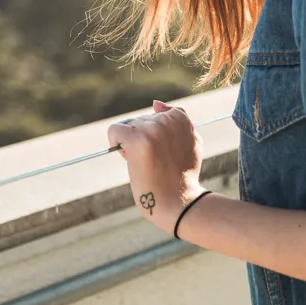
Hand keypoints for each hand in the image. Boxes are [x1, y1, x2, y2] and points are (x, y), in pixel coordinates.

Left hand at [107, 100, 206, 233]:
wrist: (178, 201)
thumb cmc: (183, 175)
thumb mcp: (191, 141)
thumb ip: (179, 120)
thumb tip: (155, 103)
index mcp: (180, 117)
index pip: (157, 114)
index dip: (156, 133)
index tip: (163, 151)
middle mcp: (166, 119)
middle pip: (140, 121)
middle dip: (143, 138)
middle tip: (153, 161)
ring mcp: (152, 129)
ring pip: (128, 127)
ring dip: (131, 143)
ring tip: (145, 163)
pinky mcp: (137, 140)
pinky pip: (114, 131)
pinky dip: (115, 142)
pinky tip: (126, 156)